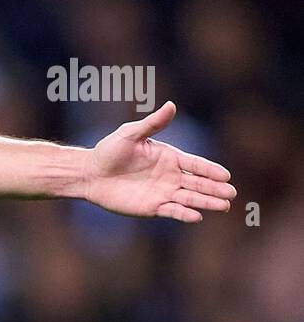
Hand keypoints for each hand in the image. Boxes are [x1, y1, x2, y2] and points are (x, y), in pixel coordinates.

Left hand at [85, 101, 235, 221]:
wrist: (90, 173)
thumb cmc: (109, 151)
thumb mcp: (131, 134)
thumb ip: (152, 124)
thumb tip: (171, 105)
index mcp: (169, 157)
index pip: (196, 164)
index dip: (211, 170)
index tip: (226, 175)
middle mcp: (170, 176)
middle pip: (198, 183)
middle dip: (215, 188)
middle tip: (232, 193)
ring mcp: (163, 192)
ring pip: (190, 198)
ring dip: (206, 202)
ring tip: (224, 206)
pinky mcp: (152, 207)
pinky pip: (172, 211)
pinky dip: (184, 214)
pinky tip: (197, 216)